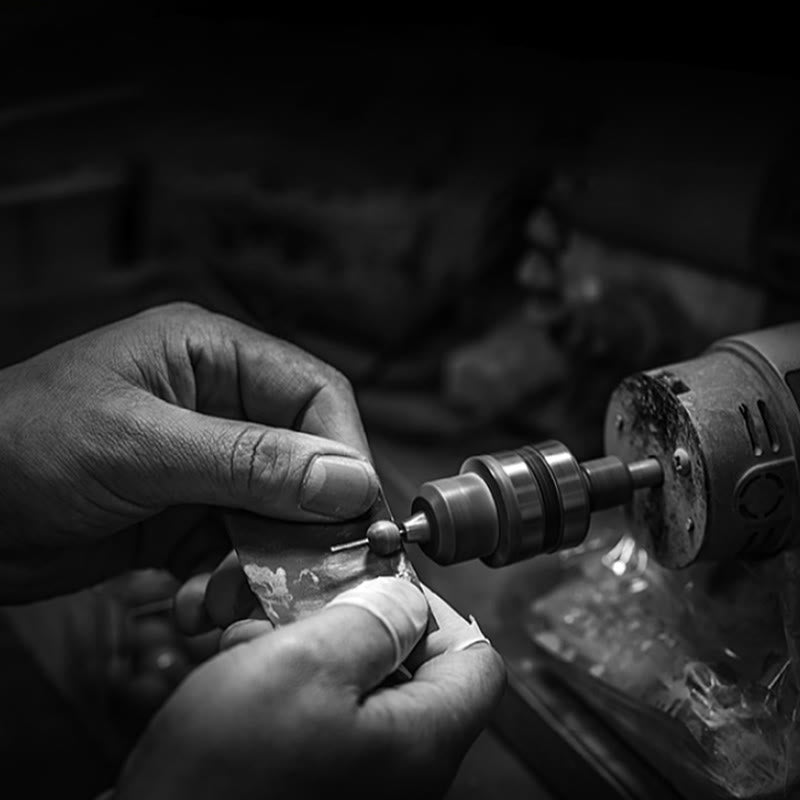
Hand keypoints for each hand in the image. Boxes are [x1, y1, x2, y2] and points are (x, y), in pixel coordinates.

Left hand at [0, 303, 377, 601]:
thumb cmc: (21, 446)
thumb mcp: (138, 447)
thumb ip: (248, 462)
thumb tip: (349, 480)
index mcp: (212, 356)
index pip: (314, 393)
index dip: (343, 451)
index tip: (357, 513)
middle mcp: (218, 405)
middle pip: (303, 460)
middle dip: (305, 521)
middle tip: (305, 573)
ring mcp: (204, 463)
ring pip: (276, 513)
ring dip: (264, 561)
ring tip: (226, 598)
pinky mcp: (186, 513)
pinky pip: (238, 547)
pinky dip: (230, 580)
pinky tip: (198, 603)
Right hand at [113, 577, 506, 799]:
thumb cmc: (222, 784)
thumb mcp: (302, 669)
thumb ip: (369, 622)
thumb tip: (404, 598)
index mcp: (420, 741)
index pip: (474, 657)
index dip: (434, 608)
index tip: (385, 584)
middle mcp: (398, 765)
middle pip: (408, 663)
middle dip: (350, 619)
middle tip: (303, 601)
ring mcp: (356, 776)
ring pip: (354, 680)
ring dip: (306, 643)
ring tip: (254, 636)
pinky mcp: (312, 779)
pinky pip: (318, 709)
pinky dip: (284, 678)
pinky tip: (239, 670)